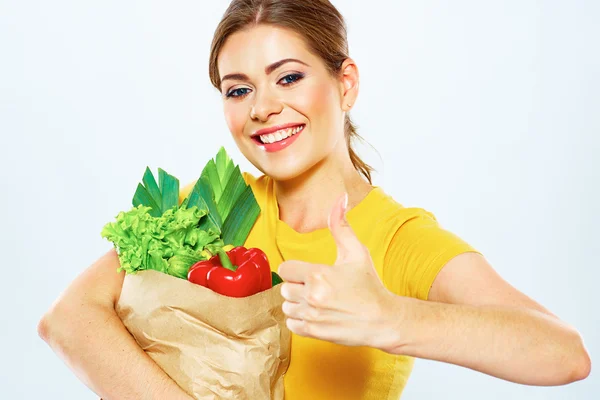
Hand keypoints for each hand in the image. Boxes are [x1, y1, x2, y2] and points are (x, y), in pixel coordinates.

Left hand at [278, 193, 398, 349]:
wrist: (383, 319)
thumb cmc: (370, 284)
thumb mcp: (356, 252)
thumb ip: (341, 225)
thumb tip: (340, 198)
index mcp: (318, 274)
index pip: (285, 269)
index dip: (296, 270)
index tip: (310, 273)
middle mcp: (312, 296)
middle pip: (284, 288)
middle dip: (298, 286)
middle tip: (318, 287)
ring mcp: (312, 317)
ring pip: (286, 306)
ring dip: (297, 304)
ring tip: (318, 301)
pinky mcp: (313, 333)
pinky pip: (291, 324)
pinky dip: (300, 320)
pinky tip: (317, 314)